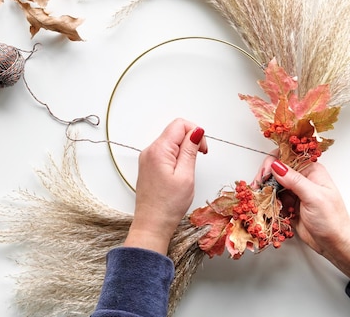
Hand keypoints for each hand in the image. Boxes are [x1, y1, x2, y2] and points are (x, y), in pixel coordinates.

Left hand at [123, 118, 207, 254]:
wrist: (152, 224)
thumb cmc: (169, 205)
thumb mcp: (186, 175)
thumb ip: (190, 150)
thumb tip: (196, 131)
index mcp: (158, 150)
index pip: (179, 124)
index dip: (195, 132)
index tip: (202, 149)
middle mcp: (149, 151)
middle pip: (174, 131)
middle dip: (190, 140)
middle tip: (198, 158)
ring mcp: (147, 158)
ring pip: (170, 141)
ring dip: (183, 149)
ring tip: (188, 169)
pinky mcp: (148, 166)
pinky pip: (164, 152)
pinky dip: (176, 156)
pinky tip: (180, 172)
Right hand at [269, 159, 349, 282]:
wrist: (335, 244)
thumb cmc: (332, 220)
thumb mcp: (314, 197)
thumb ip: (294, 180)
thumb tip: (276, 165)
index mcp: (311, 171)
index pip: (287, 157)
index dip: (273, 162)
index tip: (265, 173)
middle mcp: (301, 179)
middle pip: (276, 170)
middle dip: (265, 177)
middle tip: (259, 187)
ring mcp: (294, 192)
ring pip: (272, 185)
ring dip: (265, 191)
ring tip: (261, 198)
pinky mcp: (288, 204)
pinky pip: (273, 199)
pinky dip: (268, 202)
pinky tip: (267, 206)